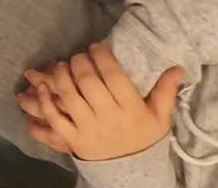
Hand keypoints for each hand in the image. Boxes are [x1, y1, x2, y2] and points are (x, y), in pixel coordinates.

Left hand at [15, 43, 182, 161]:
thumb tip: (177, 68)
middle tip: (78, 56)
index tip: (95, 47)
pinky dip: (44, 101)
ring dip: (61, 76)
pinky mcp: (72, 138)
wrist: (129, 170)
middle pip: (89, 83)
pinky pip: (54, 117)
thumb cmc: (142, 137)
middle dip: (79, 63)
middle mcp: (109, 118)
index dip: (102, 58)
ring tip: (62, 66)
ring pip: (69, 96)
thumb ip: (165, 92)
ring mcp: (88, 128)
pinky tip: (40, 86)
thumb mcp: (159, 117)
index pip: (114, 77)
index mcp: (131, 110)